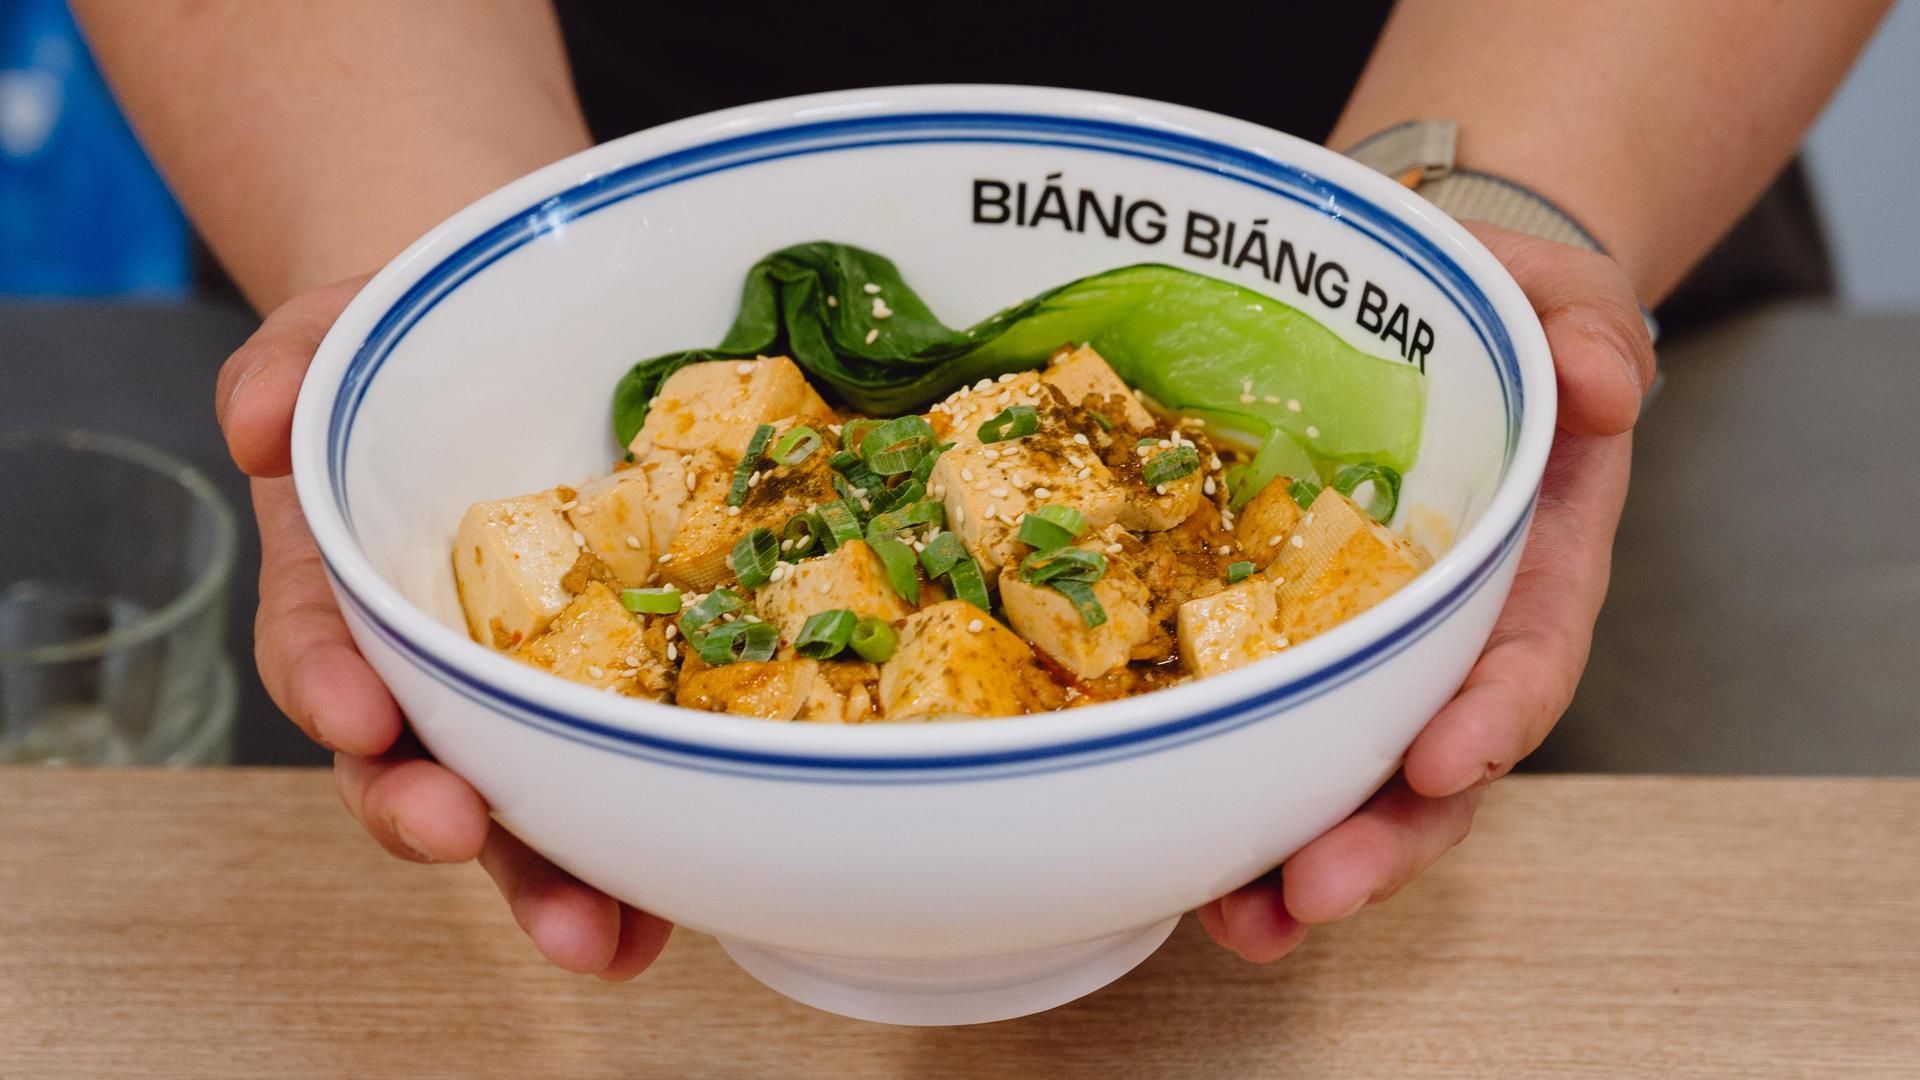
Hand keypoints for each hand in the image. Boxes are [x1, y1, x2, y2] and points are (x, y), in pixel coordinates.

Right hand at [219, 278, 670, 979]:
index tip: (353, 717)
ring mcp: (525, 695)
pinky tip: (672, 915)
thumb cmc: (417, 360)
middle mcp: (429, 666)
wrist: (528, 360)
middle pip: (413, 764)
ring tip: (596, 941)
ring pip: (520, 809)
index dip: (327, 687)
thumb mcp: (338, 338)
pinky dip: (641, 857)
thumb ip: (288, 368)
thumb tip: (256, 426)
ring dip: (550, 883)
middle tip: (462, 840)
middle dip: (431, 817)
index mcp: (348, 587)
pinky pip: (622, 783)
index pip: (316, 647)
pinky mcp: (620, 700)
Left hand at [1197, 223, 1651, 960]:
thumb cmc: (1499, 315)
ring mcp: (1370, 654)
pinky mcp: (1291, 644)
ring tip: (1239, 923)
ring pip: (1351, 783)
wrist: (1421, 319)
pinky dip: (1234, 800)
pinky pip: (1271, 731)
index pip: (1525, 657)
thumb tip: (1606, 384)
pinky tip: (1182, 865)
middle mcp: (1452, 636)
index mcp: (1528, 564)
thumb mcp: (1556, 298)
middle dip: (1383, 839)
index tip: (1443, 760)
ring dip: (1298, 861)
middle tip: (1314, 892)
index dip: (1492, 718)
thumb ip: (1588, 331)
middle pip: (1436, 768)